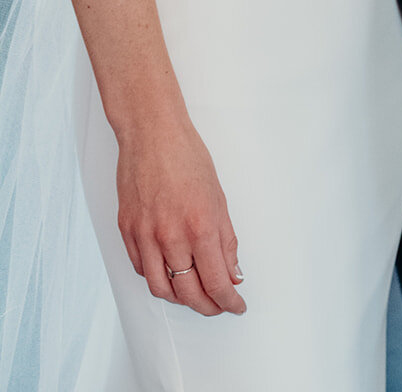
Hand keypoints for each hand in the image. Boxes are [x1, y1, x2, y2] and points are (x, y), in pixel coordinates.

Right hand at [116, 117, 245, 316]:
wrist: (152, 134)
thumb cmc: (187, 157)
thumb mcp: (218, 197)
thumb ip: (226, 240)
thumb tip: (232, 273)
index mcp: (200, 226)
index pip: (216, 282)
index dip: (228, 301)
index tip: (236, 306)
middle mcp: (170, 236)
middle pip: (188, 293)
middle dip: (207, 306)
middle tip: (218, 305)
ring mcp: (145, 235)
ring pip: (161, 289)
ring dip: (180, 299)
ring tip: (194, 295)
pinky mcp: (126, 231)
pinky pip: (142, 269)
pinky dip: (158, 279)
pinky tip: (170, 273)